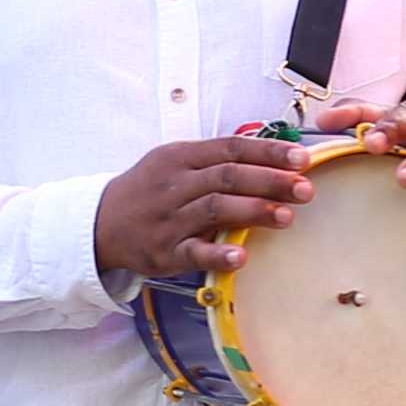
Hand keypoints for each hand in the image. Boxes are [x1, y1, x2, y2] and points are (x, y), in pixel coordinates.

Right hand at [93, 134, 308, 282]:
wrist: (101, 223)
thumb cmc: (150, 190)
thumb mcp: (175, 162)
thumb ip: (217, 160)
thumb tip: (274, 156)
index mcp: (180, 157)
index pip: (231, 149)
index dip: (268, 153)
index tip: (301, 159)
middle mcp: (174, 184)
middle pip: (227, 177)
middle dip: (270, 181)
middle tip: (304, 189)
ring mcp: (169, 219)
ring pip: (214, 209)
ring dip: (253, 212)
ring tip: (287, 217)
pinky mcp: (165, 252)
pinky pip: (193, 252)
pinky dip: (218, 253)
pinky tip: (242, 256)